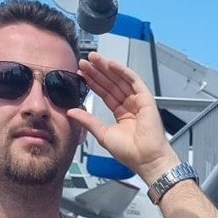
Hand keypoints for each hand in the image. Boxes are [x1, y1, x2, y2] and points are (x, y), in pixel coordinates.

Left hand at [73, 53, 177, 185]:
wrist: (145, 158)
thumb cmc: (130, 152)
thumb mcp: (102, 134)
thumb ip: (87, 120)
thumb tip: (71, 112)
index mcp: (122, 113)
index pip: (105, 93)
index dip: (93, 83)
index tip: (81, 74)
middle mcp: (130, 105)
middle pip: (111, 83)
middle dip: (97, 72)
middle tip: (84, 62)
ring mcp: (138, 101)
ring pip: (120, 79)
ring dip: (107, 68)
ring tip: (93, 59)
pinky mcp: (146, 98)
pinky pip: (133, 80)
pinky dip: (122, 71)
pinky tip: (110, 64)